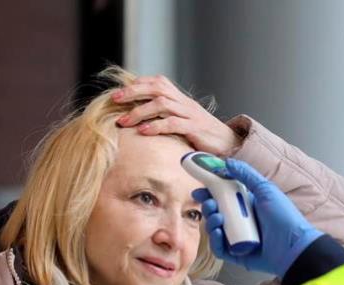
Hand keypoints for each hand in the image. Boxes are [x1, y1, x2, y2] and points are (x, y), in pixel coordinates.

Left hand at [113, 75, 242, 155]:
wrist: (228, 144)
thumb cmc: (201, 135)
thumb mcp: (182, 120)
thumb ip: (165, 115)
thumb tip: (141, 117)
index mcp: (180, 98)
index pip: (157, 82)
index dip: (137, 84)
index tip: (119, 92)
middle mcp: (184, 102)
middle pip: (156, 88)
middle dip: (133, 92)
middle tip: (115, 99)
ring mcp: (190, 114)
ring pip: (162, 104)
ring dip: (140, 111)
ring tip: (124, 121)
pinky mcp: (195, 128)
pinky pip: (173, 123)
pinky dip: (156, 126)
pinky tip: (142, 131)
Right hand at [193, 159, 323, 277]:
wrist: (294, 245)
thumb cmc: (283, 217)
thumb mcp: (265, 190)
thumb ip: (246, 175)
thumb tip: (228, 162)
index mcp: (247, 205)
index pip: (223, 198)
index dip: (210, 193)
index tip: (200, 189)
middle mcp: (241, 221)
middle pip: (216, 213)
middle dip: (208, 207)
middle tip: (209, 203)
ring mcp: (238, 239)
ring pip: (215, 230)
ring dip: (211, 222)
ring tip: (218, 218)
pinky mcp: (236, 255)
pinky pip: (219, 249)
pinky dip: (215, 241)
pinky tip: (218, 232)